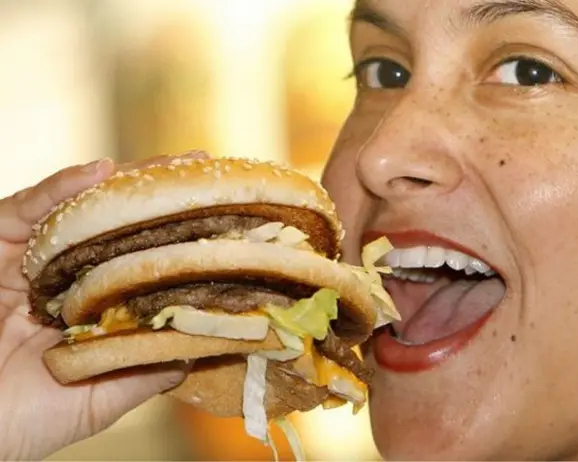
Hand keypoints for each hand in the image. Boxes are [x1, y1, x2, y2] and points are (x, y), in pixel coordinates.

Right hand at [0, 152, 206, 459]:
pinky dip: (62, 187)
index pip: (139, 260)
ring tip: (172, 165)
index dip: (176, 237)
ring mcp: (31, 258)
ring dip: (126, 182)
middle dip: (160, 196)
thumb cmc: (20, 422)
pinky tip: (101, 171)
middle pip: (117, 225)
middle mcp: (65, 276)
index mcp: (91, 306)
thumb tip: (199, 349)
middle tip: (205, 170)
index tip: (223, 218)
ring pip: (81, 208)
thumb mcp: (97, 399)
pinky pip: (28, 208)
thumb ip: (145, 373)